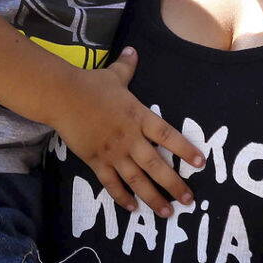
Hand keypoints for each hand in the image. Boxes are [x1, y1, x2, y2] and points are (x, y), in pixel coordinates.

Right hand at [51, 47, 202, 215]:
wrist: (61, 96)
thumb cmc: (89, 84)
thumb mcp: (113, 75)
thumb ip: (127, 66)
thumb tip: (133, 50)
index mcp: (138, 116)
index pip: (168, 136)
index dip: (185, 150)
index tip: (200, 164)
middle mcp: (130, 138)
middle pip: (156, 166)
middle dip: (175, 184)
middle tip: (189, 200)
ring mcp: (113, 152)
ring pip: (137, 180)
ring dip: (153, 198)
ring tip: (167, 212)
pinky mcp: (96, 160)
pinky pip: (111, 183)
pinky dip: (122, 197)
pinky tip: (132, 208)